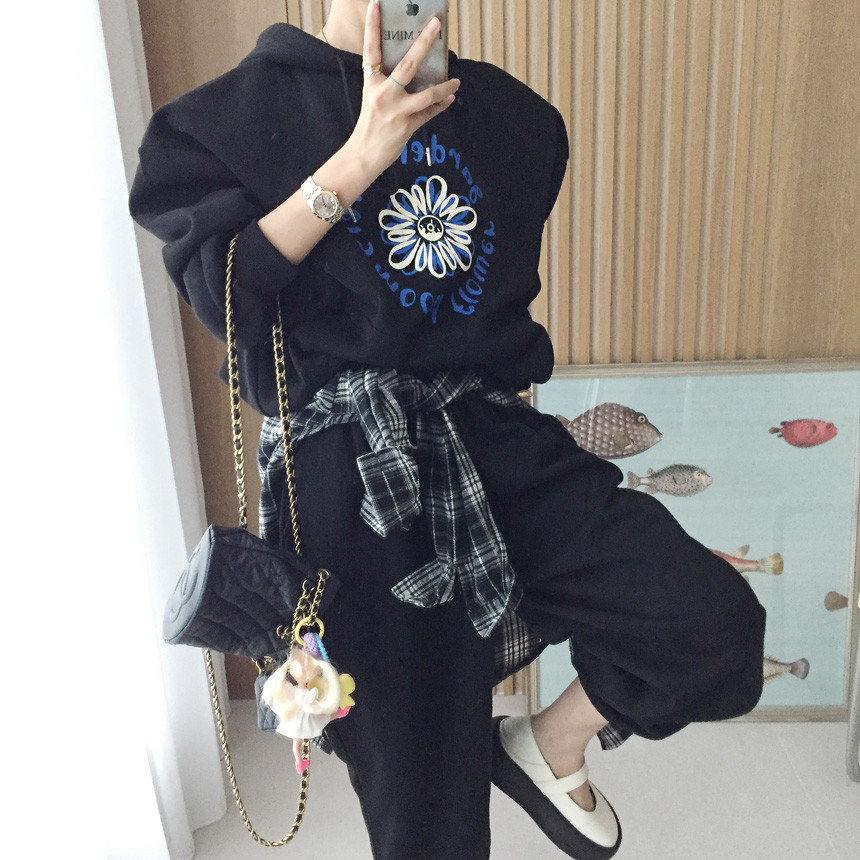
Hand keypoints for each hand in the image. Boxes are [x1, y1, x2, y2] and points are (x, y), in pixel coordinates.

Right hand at [344, 1, 459, 177]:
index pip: (371, 50)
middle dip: (424, 43)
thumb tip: (411, 66)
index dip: (373, 27)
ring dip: (444, 87)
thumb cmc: (369, 125)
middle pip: (408, 65)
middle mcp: (383, 95)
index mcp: (371, 84)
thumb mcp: (372, 98)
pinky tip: (450, 97)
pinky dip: (441, 104)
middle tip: (437, 24)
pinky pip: (430, 113)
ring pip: (426, 95)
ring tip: (456, 80)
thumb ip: (387, 82)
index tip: (376, 4)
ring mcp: (397, 112)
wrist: (364, 155)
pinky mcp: (407, 127)